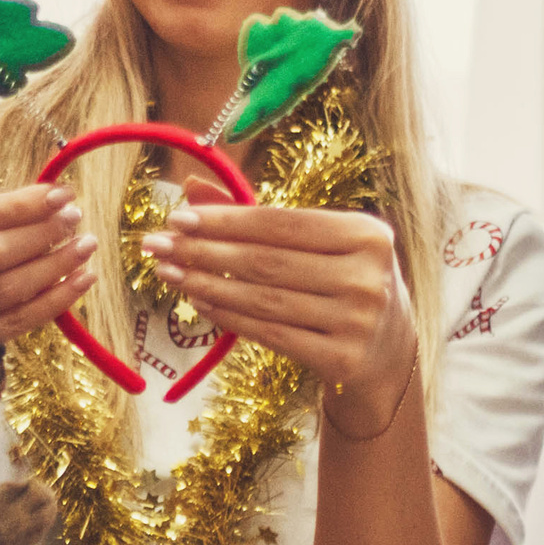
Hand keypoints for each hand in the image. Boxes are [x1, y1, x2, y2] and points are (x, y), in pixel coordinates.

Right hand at [0, 185, 96, 342]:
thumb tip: (40, 200)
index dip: (17, 205)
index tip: (57, 193)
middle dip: (38, 232)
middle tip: (74, 217)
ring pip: (7, 288)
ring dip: (54, 265)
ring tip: (86, 245)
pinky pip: (19, 322)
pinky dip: (56, 301)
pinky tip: (82, 281)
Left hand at [140, 180, 415, 432]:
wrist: (387, 353)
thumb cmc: (344, 284)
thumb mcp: (321, 245)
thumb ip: (260, 217)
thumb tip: (192, 186)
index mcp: (366, 234)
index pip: (280, 223)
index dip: (225, 220)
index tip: (177, 217)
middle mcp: (367, 276)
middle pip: (266, 261)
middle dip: (203, 251)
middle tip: (156, 245)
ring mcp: (357, 321)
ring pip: (263, 299)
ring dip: (206, 284)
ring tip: (168, 273)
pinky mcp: (342, 358)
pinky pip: (270, 333)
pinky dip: (229, 316)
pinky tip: (198, 302)